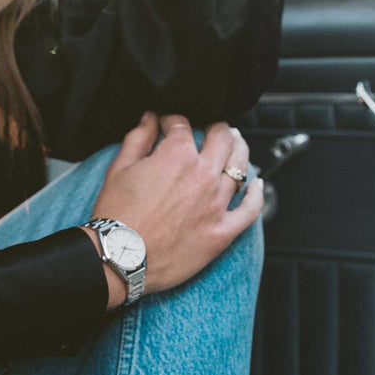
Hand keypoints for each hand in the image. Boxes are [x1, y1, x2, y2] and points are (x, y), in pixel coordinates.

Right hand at [82, 111, 261, 308]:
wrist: (122, 256)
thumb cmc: (117, 212)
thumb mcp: (120, 167)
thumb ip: (139, 136)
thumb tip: (150, 118)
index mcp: (177, 155)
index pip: (182, 124)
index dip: (172, 119)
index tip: (166, 123)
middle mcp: (203, 174)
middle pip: (221, 138)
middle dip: (214, 126)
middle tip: (210, 126)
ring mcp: (216, 203)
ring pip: (240, 166)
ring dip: (238, 149)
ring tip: (235, 143)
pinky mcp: (222, 231)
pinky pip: (250, 210)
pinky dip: (257, 195)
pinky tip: (256, 184)